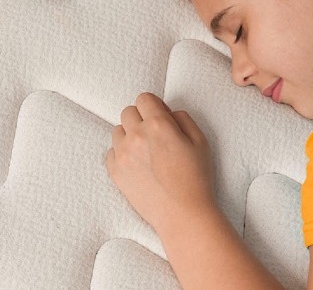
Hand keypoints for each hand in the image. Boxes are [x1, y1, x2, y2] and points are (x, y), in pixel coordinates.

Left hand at [106, 93, 215, 232]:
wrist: (182, 214)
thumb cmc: (195, 179)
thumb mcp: (201, 141)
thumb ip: (183, 118)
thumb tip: (168, 113)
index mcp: (158, 125)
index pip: (144, 99)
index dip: (154, 106)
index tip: (160, 116)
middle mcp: (136, 135)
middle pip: (128, 112)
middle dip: (140, 118)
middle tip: (154, 135)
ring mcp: (123, 154)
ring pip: (117, 131)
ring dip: (129, 135)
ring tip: (145, 152)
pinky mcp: (115, 172)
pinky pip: (111, 152)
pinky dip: (122, 154)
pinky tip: (138, 165)